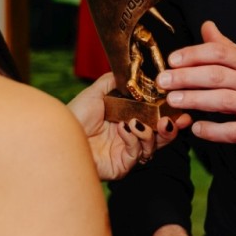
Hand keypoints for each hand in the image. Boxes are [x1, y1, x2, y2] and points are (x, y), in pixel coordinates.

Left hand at [67, 73, 191, 180]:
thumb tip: (130, 69)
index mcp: (126, 120)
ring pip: (153, 145)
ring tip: (138, 120)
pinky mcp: (122, 166)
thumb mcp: (95, 92)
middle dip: (171, 126)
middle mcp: (128, 137)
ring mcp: (126, 153)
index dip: (167, 111)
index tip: (178, 104)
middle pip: (160, 135)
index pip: (154, 117)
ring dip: (151, 131)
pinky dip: (134, 138)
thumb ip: (114, 80)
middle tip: (178, 118)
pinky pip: (138, 153)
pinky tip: (125, 128)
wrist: (58, 137)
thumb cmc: (74, 116)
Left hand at [155, 21, 235, 155]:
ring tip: (173, 100)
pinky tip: (197, 128)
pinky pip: (234, 131)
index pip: (221, 53)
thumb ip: (228, 47)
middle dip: (187, 77)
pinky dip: (214, 130)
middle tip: (164, 81)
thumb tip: (206, 26)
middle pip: (217, 75)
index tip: (173, 59)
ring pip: (223, 101)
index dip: (194, 54)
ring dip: (195, 100)